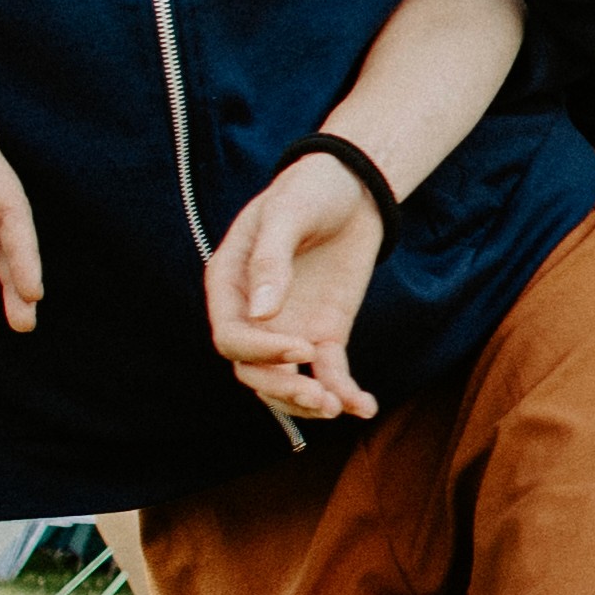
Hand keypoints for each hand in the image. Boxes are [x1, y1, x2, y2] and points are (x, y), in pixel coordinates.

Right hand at [205, 151, 385, 420]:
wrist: (352, 187)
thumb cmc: (308, 191)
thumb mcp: (287, 215)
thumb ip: (271, 261)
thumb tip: (262, 313)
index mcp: (229, 285)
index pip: (231, 338)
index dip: (260, 352)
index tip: (302, 349)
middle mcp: (253, 315)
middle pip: (253, 372)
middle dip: (283, 391)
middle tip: (320, 398)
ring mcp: (289, 329)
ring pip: (285, 383)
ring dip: (307, 403)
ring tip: (338, 407)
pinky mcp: (325, 335)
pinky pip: (329, 375)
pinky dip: (345, 394)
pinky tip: (365, 407)